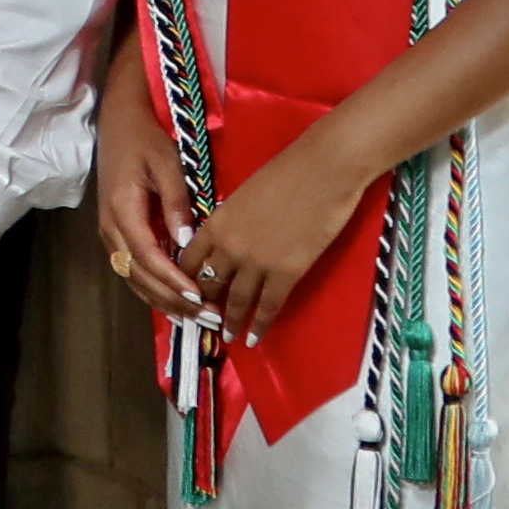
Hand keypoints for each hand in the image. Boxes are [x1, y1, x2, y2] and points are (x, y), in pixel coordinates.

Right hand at [92, 98, 205, 327]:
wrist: (120, 121)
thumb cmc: (147, 140)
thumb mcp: (167, 165)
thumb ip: (176, 203)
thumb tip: (187, 241)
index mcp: (122, 210)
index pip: (148, 256)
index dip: (173, 280)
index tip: (199, 297)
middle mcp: (110, 227)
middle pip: (138, 275)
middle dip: (172, 300)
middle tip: (205, 317)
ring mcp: (110, 231)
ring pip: (132, 278)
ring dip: (162, 300)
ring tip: (193, 318)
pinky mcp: (116, 232)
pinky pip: (131, 269)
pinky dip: (152, 289)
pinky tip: (173, 301)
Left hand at [179, 145, 366, 341]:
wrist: (323, 169)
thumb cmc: (287, 173)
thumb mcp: (243, 196)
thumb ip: (231, 221)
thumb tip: (227, 237)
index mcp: (216, 224)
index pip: (189, 261)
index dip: (185, 280)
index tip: (187, 292)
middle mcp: (229, 247)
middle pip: (207, 284)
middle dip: (204, 305)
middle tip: (203, 320)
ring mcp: (257, 262)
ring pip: (237, 300)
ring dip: (231, 321)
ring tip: (227, 335)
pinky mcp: (287, 272)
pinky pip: (269, 306)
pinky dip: (260, 325)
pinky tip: (254, 339)